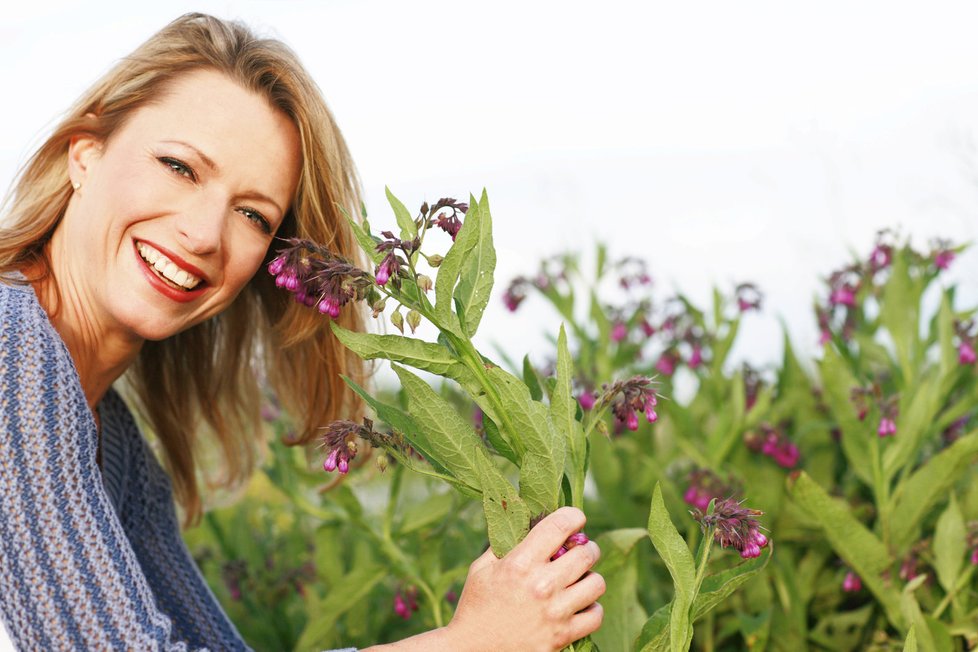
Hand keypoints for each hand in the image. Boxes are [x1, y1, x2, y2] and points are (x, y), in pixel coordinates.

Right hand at [444, 506, 604, 650]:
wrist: (472, 651)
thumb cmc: (475, 606)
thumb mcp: (482, 568)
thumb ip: (505, 543)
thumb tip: (529, 521)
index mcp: (520, 563)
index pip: (560, 526)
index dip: (574, 516)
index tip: (576, 518)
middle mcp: (541, 586)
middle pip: (586, 553)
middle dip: (587, 547)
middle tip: (581, 550)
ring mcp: (554, 613)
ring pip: (597, 583)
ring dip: (590, 577)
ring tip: (581, 578)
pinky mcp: (562, 636)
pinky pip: (596, 615)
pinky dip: (592, 608)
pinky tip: (580, 604)